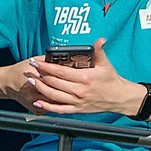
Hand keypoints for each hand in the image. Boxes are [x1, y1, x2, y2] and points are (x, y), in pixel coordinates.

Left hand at [22, 39, 141, 117]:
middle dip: (40, 75)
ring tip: (31, 82)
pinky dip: (47, 107)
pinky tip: (37, 103)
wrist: (119, 98)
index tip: (36, 61)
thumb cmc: (112, 80)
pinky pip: (59, 109)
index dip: (45, 66)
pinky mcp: (77, 110)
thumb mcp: (106, 64)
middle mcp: (79, 90)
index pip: (60, 71)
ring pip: (53, 95)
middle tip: (31, 69)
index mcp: (84, 77)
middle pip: (54, 82)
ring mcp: (77, 101)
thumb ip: (99, 51)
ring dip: (40, 88)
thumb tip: (100, 40)